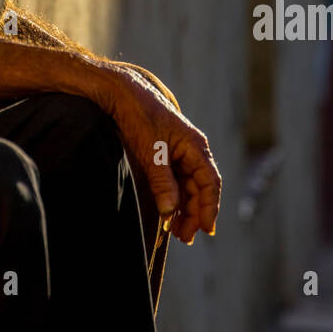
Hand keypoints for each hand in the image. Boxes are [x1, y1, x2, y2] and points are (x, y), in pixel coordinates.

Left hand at [104, 62, 220, 244]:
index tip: (206, 230)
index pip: (210, 182)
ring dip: (184, 209)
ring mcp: (180, 152)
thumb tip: (169, 211)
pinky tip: (168, 213)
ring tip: (176, 232)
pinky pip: (177, 181)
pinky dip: (174, 198)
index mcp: (195, 146)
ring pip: (189, 187)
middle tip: (184, 238)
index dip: (209, 207)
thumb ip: (163, 182)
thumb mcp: (151, 152)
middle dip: (194, 214)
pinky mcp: (166, 155)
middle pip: (201, 188)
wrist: (122, 93)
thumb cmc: (139, 117)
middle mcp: (192, 150)